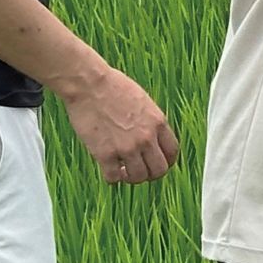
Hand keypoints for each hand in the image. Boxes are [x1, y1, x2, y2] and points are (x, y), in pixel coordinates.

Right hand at [62, 66, 179, 186]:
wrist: (89, 84)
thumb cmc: (112, 86)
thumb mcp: (142, 100)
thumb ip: (150, 121)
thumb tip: (152, 137)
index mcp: (157, 122)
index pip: (172, 152)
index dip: (165, 162)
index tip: (156, 163)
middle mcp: (146, 137)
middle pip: (159, 170)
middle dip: (150, 174)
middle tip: (139, 170)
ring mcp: (126, 147)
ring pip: (138, 178)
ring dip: (130, 177)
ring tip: (122, 169)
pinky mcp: (105, 154)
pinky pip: (113, 179)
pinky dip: (111, 177)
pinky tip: (108, 168)